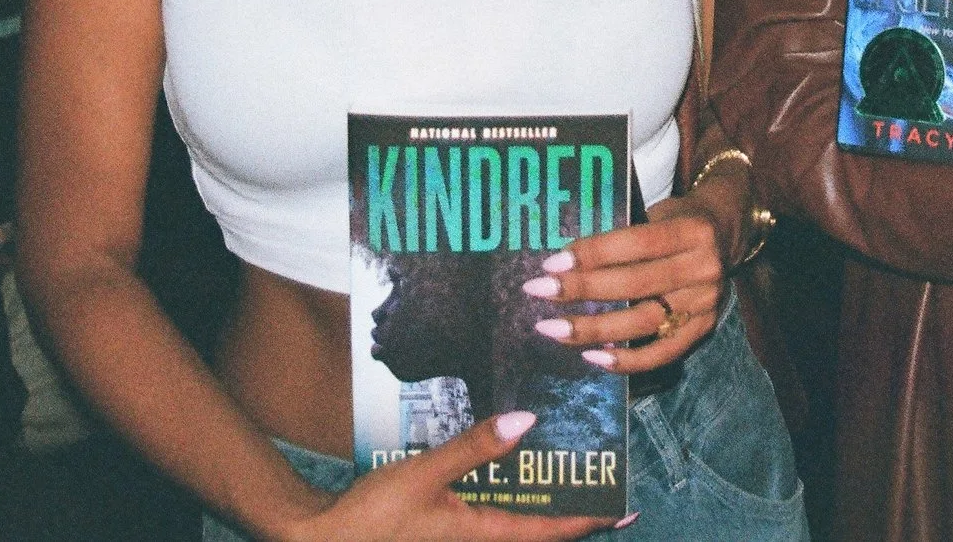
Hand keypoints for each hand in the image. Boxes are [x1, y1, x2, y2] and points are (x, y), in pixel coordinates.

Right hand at [287, 410, 612, 540]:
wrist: (326, 540)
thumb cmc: (373, 516)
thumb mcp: (423, 474)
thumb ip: (473, 447)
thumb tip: (527, 422)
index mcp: (481, 534)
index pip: (549, 530)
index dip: (590, 519)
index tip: (626, 509)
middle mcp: (478, 541)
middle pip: (539, 530)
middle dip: (572, 512)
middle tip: (605, 485)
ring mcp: (461, 539)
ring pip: (516, 524)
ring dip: (541, 503)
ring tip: (567, 473)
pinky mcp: (446, 532)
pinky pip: (491, 517)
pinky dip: (509, 497)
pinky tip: (508, 470)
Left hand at [522, 207, 724, 376]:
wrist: (727, 233)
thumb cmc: (677, 219)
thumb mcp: (657, 212)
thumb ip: (623, 235)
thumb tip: (565, 260)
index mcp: (691, 231)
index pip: (637, 243)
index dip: (593, 253)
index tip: (552, 263)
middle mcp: (703, 268)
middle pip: (636, 284)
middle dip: (583, 290)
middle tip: (540, 292)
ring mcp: (706, 303)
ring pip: (644, 322)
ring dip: (595, 329)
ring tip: (554, 330)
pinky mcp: (704, 329)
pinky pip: (663, 353)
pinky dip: (627, 360)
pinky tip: (593, 358)